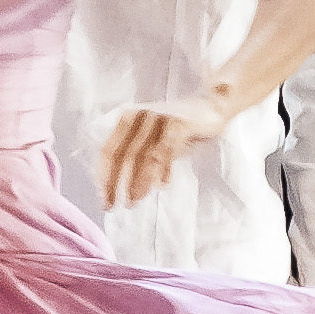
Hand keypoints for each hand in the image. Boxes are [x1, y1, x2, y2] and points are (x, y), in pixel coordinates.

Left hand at [99, 99, 226, 209]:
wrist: (210, 108)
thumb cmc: (177, 130)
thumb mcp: (152, 141)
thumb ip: (137, 158)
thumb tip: (121, 189)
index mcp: (127, 120)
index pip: (108, 151)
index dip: (104, 177)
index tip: (105, 199)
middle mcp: (139, 116)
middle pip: (122, 154)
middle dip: (117, 183)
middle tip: (117, 205)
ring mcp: (158, 118)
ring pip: (144, 155)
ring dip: (138, 181)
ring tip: (135, 200)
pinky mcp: (178, 122)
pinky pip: (167, 150)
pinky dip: (163, 169)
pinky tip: (162, 185)